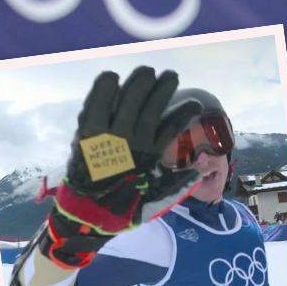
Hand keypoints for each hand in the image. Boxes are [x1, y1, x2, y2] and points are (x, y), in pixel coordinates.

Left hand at [37, 67, 202, 266]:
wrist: (85, 215)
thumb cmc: (124, 207)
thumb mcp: (156, 199)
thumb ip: (178, 184)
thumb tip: (201, 172)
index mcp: (148, 157)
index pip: (171, 128)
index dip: (184, 113)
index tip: (196, 104)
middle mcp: (130, 143)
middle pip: (148, 107)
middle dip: (161, 88)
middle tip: (170, 75)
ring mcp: (106, 137)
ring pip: (125, 102)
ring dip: (137, 84)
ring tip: (148, 70)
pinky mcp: (86, 135)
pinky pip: (95, 106)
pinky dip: (102, 90)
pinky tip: (111, 76)